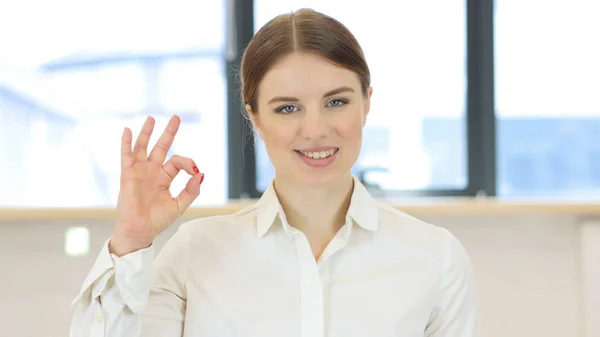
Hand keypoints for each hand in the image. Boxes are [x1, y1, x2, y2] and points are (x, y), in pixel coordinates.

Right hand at [110, 115, 203, 255]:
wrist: (140, 231)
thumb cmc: (157, 221)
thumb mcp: (179, 205)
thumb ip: (191, 190)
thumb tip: (200, 174)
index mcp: (165, 178)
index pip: (177, 161)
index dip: (187, 162)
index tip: (193, 170)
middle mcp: (152, 171)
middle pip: (161, 147)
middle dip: (169, 133)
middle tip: (176, 117)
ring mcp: (140, 172)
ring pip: (143, 147)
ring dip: (147, 133)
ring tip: (151, 118)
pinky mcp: (128, 175)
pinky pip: (127, 155)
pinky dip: (126, 143)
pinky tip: (127, 130)